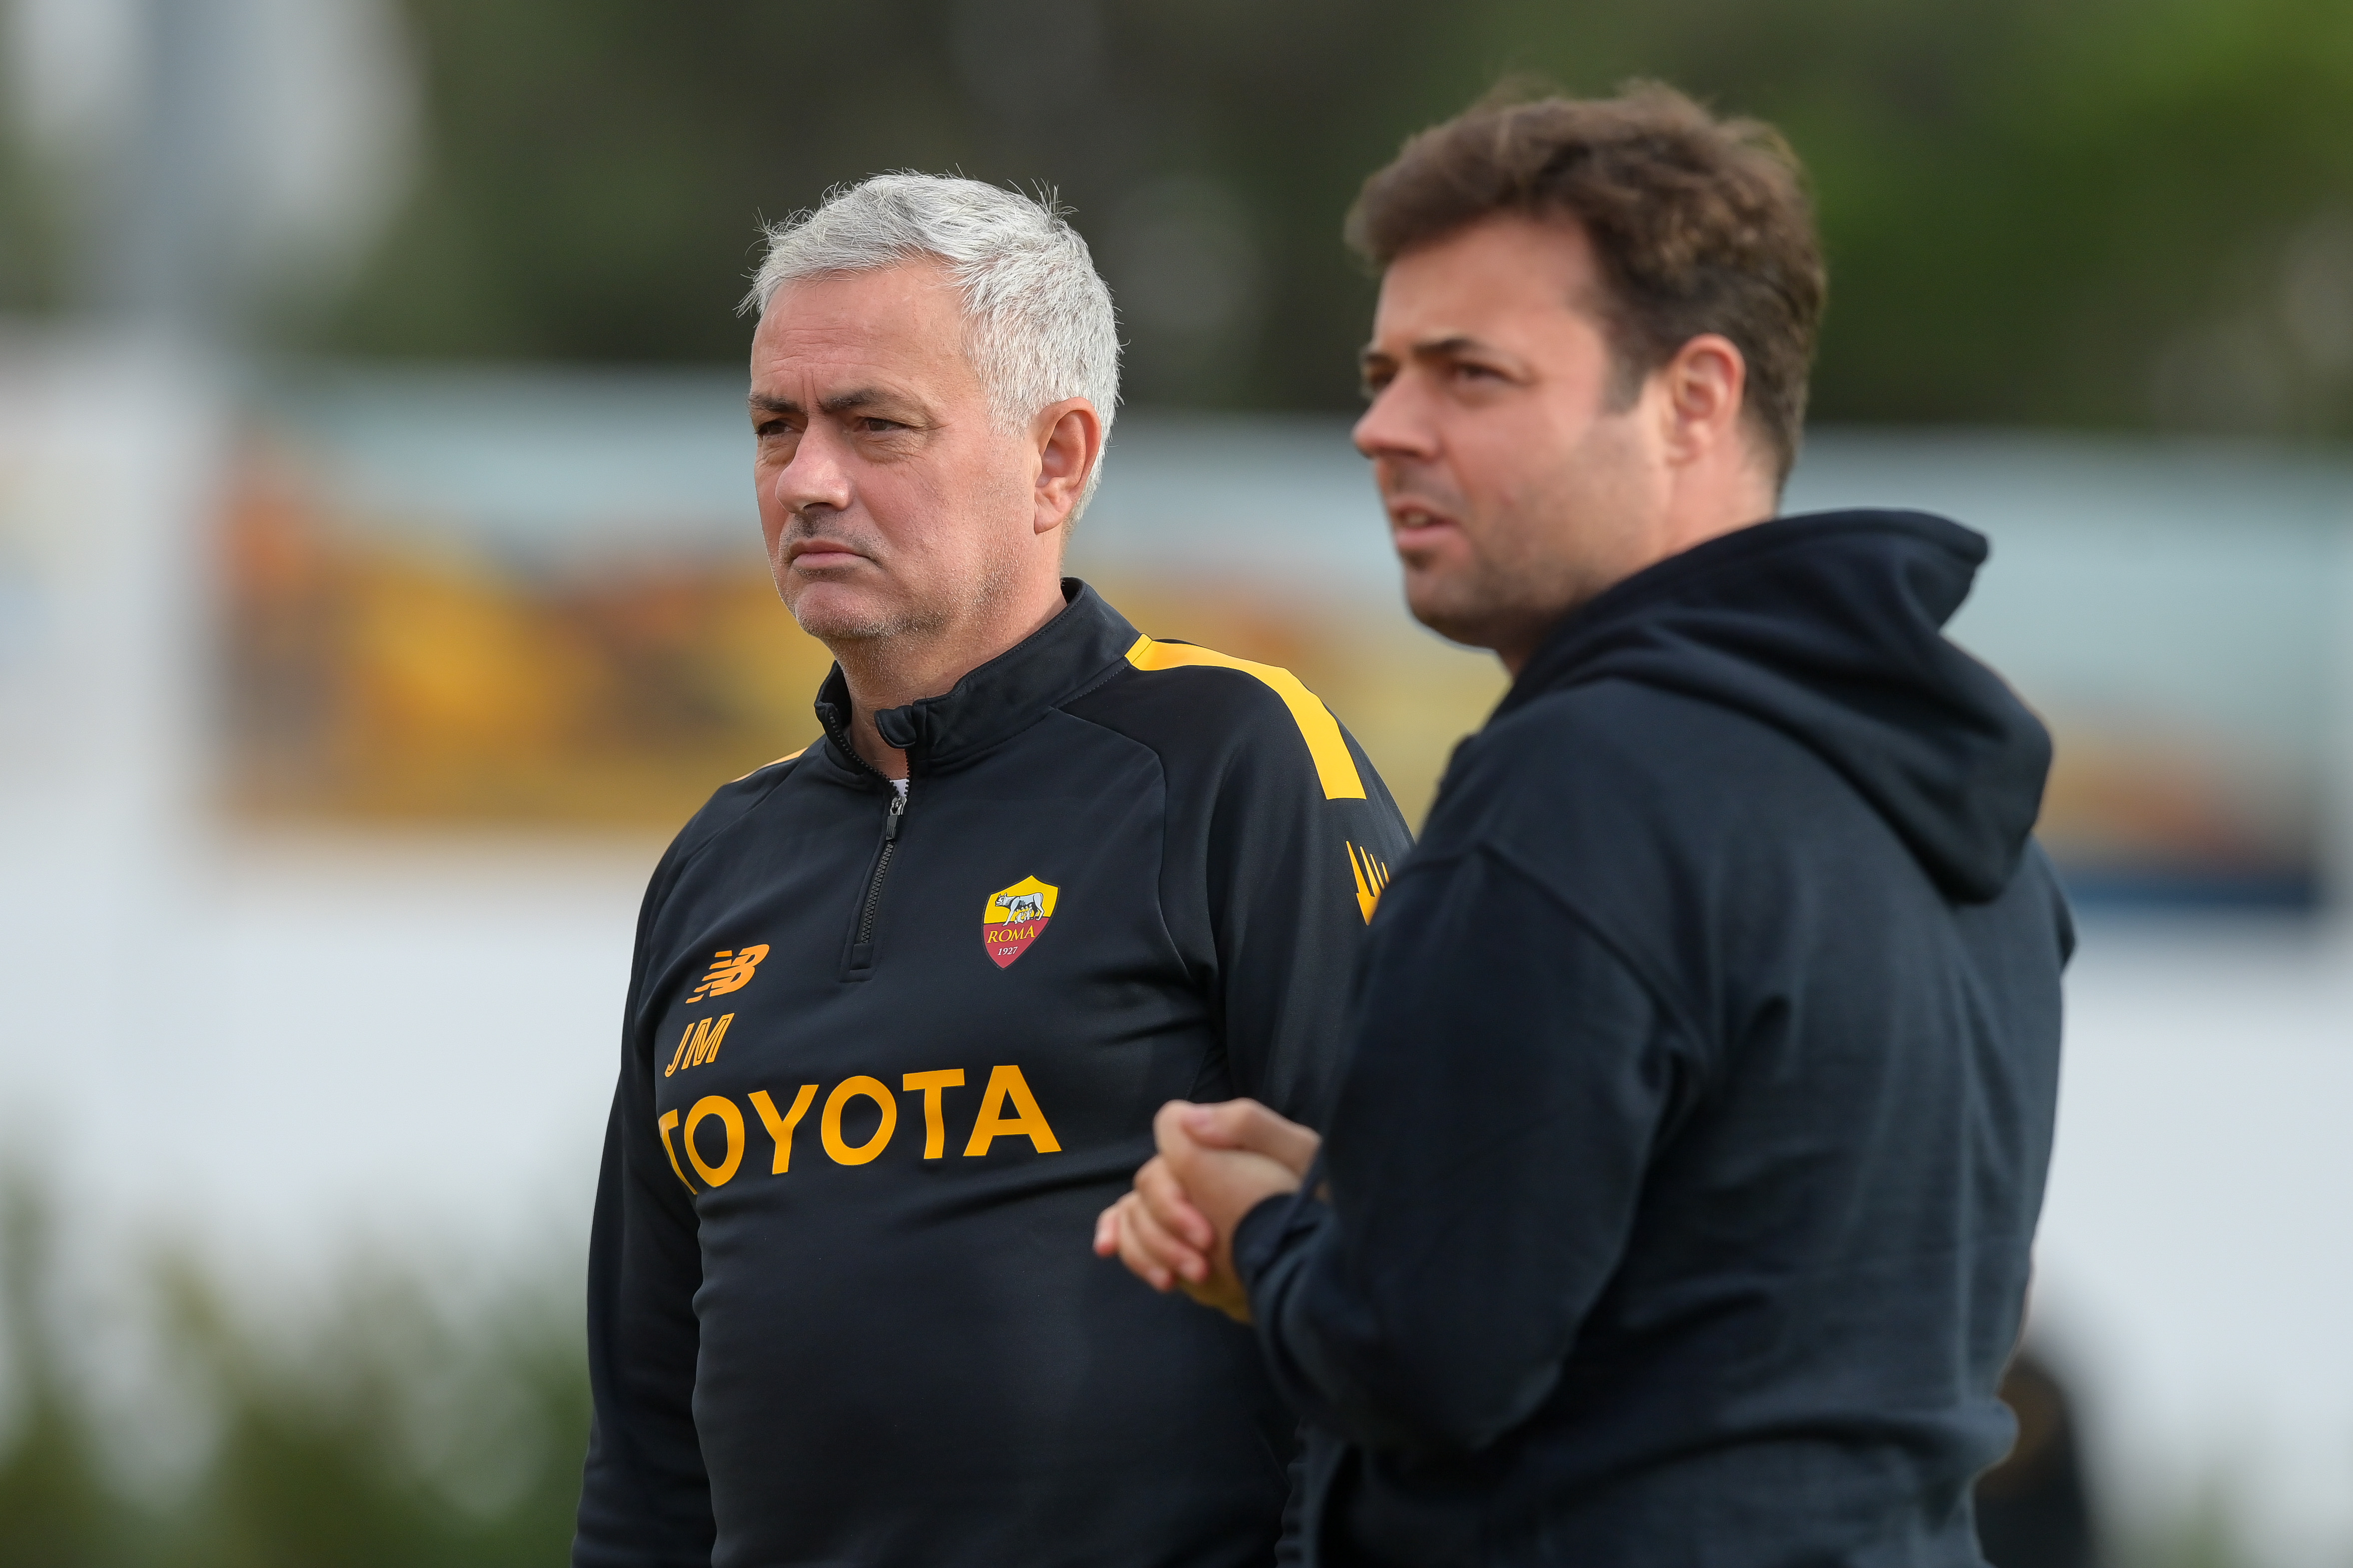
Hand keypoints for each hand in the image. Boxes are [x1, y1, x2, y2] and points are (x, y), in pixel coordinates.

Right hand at [1093, 1100, 1322, 1321]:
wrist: (1319, 1258)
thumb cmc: (1313, 1199)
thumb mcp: (1297, 1153)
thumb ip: (1246, 1125)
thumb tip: (1189, 1121)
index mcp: (1217, 1140)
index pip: (1170, 1129)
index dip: (1175, 1176)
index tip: (1203, 1227)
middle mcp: (1193, 1168)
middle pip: (1150, 1182)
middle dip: (1168, 1224)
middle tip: (1203, 1263)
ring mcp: (1180, 1205)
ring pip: (1134, 1212)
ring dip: (1149, 1246)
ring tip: (1182, 1280)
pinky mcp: (1174, 1238)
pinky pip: (1129, 1231)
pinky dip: (1118, 1238)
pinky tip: (1108, 1249)